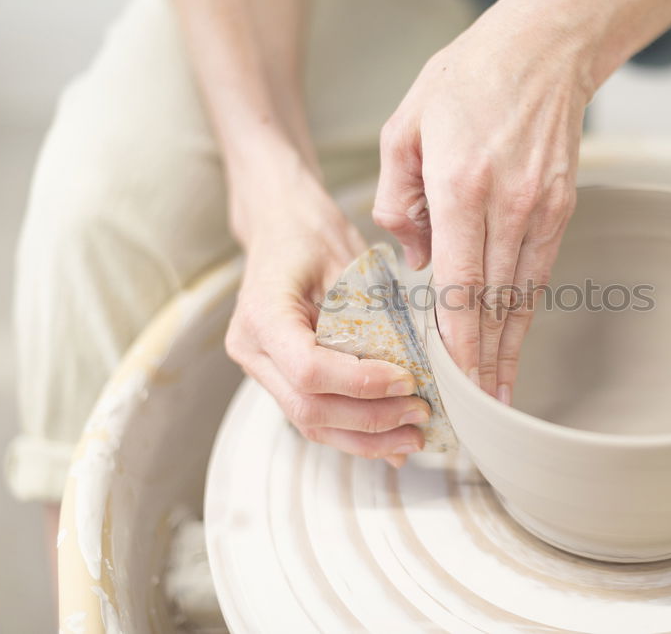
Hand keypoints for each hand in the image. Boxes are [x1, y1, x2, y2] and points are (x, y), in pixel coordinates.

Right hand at [225, 149, 428, 467]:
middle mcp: (251, 350)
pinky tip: (390, 442)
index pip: (309, 369)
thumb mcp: (346, 260)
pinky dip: (354, 433)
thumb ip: (372, 313)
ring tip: (412, 438)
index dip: (361, 384)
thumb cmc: (312, 235)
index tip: (407, 381)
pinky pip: (313, 417)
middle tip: (420, 415)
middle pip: (308, 408)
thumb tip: (418, 364)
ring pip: (310, 423)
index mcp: (261, 314)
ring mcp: (259, 369)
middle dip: (371, 420)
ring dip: (365, 439)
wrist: (279, 228)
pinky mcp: (277, 379)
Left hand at [373, 2, 588, 403]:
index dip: (459, 344)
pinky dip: (526, 309)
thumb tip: (415, 260)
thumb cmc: (465, 82)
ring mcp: (543, 209)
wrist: (542, 49)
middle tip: (477, 411)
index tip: (456, 384)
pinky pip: (540, 270)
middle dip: (485, 363)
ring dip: (509, 346)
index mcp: (461, 189)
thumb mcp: (404, 129)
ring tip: (498, 390)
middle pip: (496, 304)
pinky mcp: (563, 207)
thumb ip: (398, 201)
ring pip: (523, 294)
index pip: (461, 287)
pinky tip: (515, 337)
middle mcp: (509, 206)